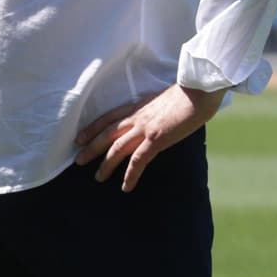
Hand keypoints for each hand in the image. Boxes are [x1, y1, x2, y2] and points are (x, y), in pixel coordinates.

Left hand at [74, 83, 224, 192]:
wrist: (199, 89)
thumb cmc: (189, 93)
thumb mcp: (165, 101)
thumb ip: (157, 111)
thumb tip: (159, 119)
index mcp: (139, 106)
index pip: (109, 117)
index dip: (93, 128)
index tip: (80, 137)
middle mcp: (137, 117)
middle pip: (107, 134)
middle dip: (91, 148)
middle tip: (78, 160)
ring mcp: (145, 128)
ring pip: (117, 148)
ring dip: (106, 165)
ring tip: (98, 178)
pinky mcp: (156, 139)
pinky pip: (138, 160)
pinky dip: (130, 175)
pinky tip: (125, 187)